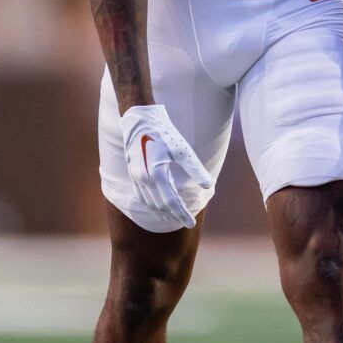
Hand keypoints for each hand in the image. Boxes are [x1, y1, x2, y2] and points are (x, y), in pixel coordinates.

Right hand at [121, 104, 212, 228]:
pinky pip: (141, 196)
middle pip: (160, 206)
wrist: (139, 119)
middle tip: (186, 222)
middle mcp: (144, 179)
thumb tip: (209, 186)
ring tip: (173, 218)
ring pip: (149, 203)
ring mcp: (136, 177)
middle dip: (174, 216)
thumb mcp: (182, 149)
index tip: (192, 223)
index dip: (182, 214)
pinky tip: (157, 206)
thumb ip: (195, 169)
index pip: (171, 202)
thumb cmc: (163, 132)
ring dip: (162, 213)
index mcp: (156, 174)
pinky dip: (150, 205)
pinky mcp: (132, 173)